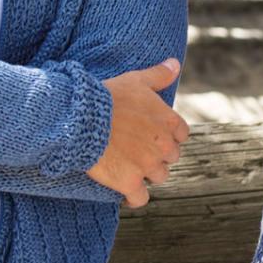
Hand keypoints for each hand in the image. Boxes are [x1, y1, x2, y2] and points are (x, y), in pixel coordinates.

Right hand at [86, 59, 189, 208]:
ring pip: (158, 176)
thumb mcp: (134, 80)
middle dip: (156, 154)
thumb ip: (158, 75)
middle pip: (170, 157)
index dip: (167, 135)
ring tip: (128, 166)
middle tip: (136, 148)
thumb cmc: (108, 96)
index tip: (151, 133)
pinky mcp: (130, 183)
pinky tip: (126, 193)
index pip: (181, 135)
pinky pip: (140, 198)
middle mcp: (163, 146)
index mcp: (168, 122)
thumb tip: (175, 64)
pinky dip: (134, 197)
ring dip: (146, 173)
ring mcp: (147, 167)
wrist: (81, 119)